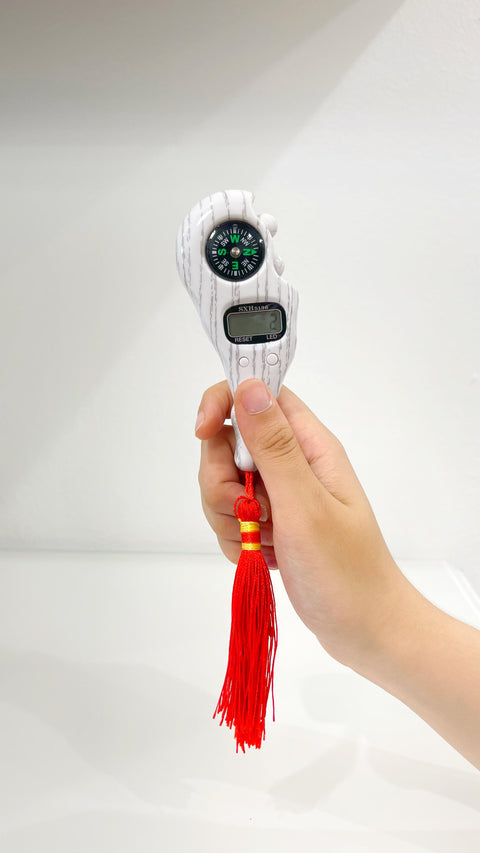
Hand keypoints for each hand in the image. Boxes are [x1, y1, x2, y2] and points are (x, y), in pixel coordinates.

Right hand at [196, 378, 407, 672]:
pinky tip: (263, 558)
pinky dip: (237, 540)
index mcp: (309, 446)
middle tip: (247, 512)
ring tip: (263, 542)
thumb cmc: (345, 571)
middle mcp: (294, 464)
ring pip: (223, 484)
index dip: (224, 403)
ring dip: (229, 516)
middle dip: (221, 479)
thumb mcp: (305, 505)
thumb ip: (273, 447)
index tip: (203, 431)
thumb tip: (248, 386)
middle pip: (229, 444)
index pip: (258, 395)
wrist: (366, 631)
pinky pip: (231, 519)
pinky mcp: (272, 525)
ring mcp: (281, 496)